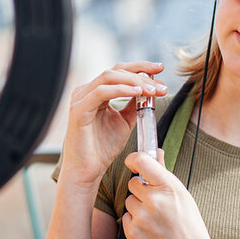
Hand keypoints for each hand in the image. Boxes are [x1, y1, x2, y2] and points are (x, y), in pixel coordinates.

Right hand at [60, 61, 167, 187]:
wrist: (87, 171)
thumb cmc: (102, 149)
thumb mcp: (124, 122)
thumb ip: (134, 105)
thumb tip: (149, 89)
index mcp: (95, 92)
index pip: (119, 71)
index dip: (140, 67)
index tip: (160, 69)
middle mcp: (86, 91)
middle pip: (116, 70)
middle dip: (142, 73)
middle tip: (161, 83)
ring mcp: (80, 98)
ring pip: (110, 77)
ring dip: (135, 81)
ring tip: (153, 89)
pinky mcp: (78, 109)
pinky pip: (102, 92)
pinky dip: (121, 89)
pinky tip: (137, 93)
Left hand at [122, 150, 210, 238]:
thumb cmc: (188, 222)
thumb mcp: (181, 194)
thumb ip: (164, 173)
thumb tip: (157, 152)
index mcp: (169, 187)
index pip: (142, 161)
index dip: (134, 159)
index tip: (133, 162)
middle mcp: (154, 200)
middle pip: (133, 183)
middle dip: (141, 190)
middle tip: (155, 201)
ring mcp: (142, 217)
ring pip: (129, 201)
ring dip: (138, 207)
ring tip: (155, 217)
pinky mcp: (133, 232)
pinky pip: (126, 217)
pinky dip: (135, 222)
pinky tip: (150, 227)